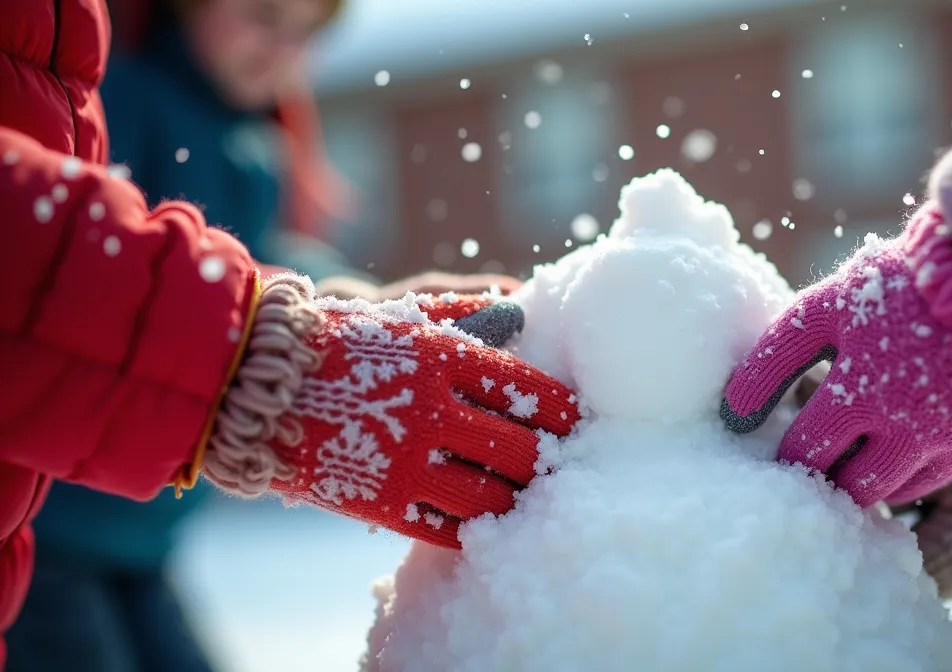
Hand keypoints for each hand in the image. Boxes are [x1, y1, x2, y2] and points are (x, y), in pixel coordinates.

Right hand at [205, 276, 577, 547]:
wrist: (253, 382)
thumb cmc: (338, 340)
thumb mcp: (403, 317)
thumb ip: (464, 314)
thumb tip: (520, 308)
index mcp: (443, 357)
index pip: (528, 389)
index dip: (561, 410)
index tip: (575, 419)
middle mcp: (432, 409)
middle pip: (520, 448)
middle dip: (548, 459)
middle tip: (563, 464)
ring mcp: (406, 458)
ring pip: (490, 494)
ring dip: (517, 498)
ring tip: (529, 496)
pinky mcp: (381, 501)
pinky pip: (446, 526)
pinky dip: (474, 525)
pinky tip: (485, 520)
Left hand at [721, 209, 951, 507]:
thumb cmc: (900, 286)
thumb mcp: (827, 308)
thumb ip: (774, 358)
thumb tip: (731, 412)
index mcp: (856, 393)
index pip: (802, 451)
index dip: (781, 451)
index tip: (768, 441)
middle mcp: (898, 430)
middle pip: (839, 482)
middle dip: (813, 473)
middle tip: (799, 457)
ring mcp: (938, 443)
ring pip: (878, 492)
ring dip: (850, 481)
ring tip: (833, 458)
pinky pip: (918, 486)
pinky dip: (892, 478)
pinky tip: (876, 454)